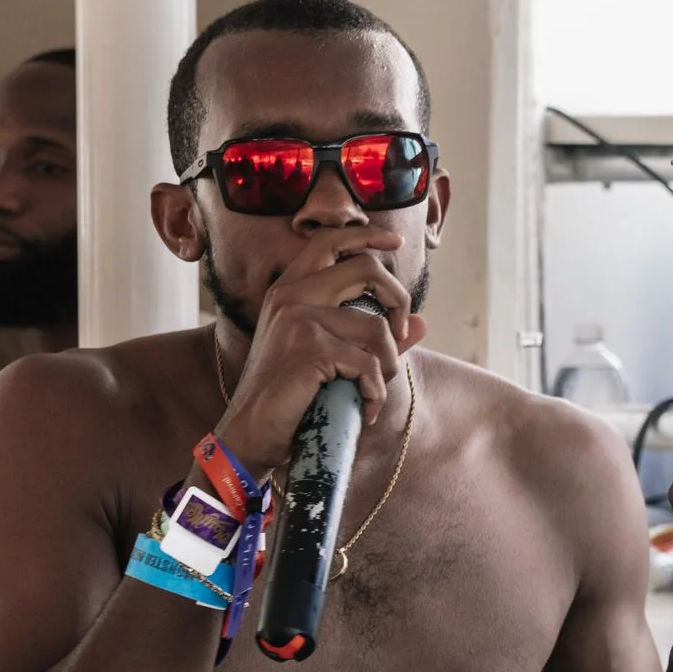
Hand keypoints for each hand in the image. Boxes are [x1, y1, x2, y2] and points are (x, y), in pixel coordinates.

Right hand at [216, 228, 423, 471]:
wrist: (251, 435)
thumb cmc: (291, 399)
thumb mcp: (333, 360)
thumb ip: (373, 338)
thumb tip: (421, 323)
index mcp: (290, 290)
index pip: (330, 241)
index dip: (368, 236)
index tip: (395, 243)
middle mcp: (291, 295)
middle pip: (366, 268)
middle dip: (399, 299)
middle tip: (400, 334)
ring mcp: (297, 317)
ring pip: (377, 327)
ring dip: (388, 366)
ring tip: (372, 390)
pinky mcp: (308, 347)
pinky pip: (369, 364)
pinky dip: (376, 392)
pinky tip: (365, 409)